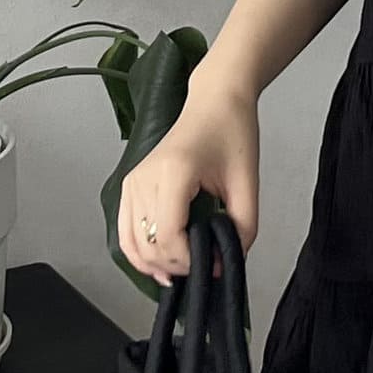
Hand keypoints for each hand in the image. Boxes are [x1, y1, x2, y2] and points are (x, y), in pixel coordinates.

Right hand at [117, 68, 259, 284]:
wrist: (215, 104)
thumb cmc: (231, 133)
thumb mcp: (247, 183)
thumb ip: (243, 226)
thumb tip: (229, 260)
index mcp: (173, 172)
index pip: (169, 236)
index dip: (192, 260)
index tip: (217, 263)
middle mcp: (144, 178)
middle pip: (148, 245)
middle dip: (178, 265)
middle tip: (208, 265)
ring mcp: (133, 183)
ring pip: (133, 244)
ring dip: (159, 264)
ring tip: (187, 268)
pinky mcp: (130, 187)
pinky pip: (126, 233)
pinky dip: (142, 254)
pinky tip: (163, 264)